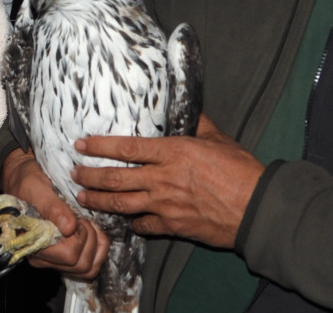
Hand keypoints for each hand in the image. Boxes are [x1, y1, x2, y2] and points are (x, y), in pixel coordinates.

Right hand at [1, 148, 108, 278]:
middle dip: (90, 239)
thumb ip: (52, 208)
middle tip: (82, 219)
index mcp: (33, 243)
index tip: (76, 216)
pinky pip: (89, 266)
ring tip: (87, 224)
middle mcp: (42, 257)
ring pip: (88, 269)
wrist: (22, 179)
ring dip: (96, 245)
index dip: (80, 236)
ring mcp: (54, 259)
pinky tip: (91, 231)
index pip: (68, 255)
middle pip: (81, 265)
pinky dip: (97, 249)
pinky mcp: (63, 257)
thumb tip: (69, 228)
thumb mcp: (37, 188)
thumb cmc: (27, 183)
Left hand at [72, 114, 265, 247]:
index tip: (81, 144)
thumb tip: (186, 106)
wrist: (258, 209)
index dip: (99, 146)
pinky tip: (124, 219)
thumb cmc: (241, 171)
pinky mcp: (172, 226)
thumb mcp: (218, 139)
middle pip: (116, 177)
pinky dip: (131, 222)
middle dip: (90, 175)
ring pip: (121, 203)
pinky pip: (143, 225)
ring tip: (83, 196)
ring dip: (99, 200)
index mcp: (172, 152)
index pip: (126, 147)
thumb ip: (197, 123)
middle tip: (74, 173)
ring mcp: (165, 204)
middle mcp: (162, 178)